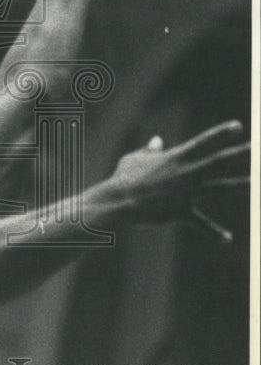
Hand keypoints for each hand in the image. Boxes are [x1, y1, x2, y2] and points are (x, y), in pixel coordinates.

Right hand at [110, 121, 248, 243]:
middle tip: (258, 148)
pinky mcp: (181, 211)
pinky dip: (214, 232)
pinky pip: (201, 223)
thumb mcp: (135, 159)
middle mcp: (186, 172)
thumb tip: (158, 140)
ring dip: (240, 185)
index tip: (238, 126)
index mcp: (176, 157)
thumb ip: (150, 150)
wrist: (118, 201)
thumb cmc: (124, 178)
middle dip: (241, 153)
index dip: (221, 133)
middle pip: (219, 160)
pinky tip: (227, 239)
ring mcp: (186, 192)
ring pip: (219, 187)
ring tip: (257, 182)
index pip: (203, 141)